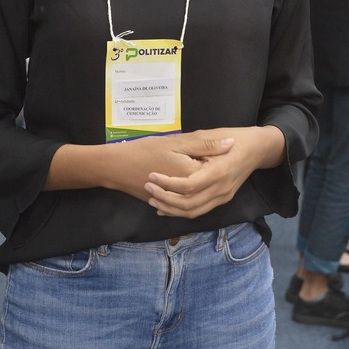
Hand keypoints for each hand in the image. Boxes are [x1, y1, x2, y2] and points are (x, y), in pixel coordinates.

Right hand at [102, 130, 234, 201]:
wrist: (116, 167)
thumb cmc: (145, 150)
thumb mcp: (176, 142)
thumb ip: (205, 144)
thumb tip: (232, 144)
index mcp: (194, 175)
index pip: (218, 169)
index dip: (219, 158)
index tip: (215, 147)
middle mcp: (188, 193)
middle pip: (210, 186)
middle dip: (212, 172)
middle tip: (206, 157)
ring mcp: (176, 202)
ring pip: (198, 200)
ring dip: (202, 187)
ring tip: (199, 170)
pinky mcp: (167, 205)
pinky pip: (183, 206)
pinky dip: (187, 196)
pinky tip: (186, 185)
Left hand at [143, 125, 284, 217]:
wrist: (257, 148)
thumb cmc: (235, 137)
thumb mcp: (215, 135)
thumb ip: (200, 146)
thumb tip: (179, 150)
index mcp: (218, 171)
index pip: (188, 186)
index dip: (168, 183)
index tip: (152, 175)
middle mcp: (221, 189)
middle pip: (188, 204)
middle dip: (165, 198)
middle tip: (148, 187)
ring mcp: (222, 196)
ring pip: (193, 212)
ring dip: (171, 208)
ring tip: (153, 199)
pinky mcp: (221, 199)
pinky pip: (199, 210)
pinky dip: (181, 211)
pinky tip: (166, 207)